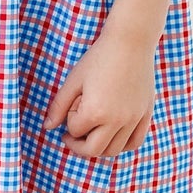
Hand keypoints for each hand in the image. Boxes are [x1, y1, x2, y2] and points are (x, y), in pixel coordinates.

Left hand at [44, 31, 155, 159]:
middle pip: (93, 150)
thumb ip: (59, 106)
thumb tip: (47, 127)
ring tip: (92, 135)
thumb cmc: (99, 58)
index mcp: (95, 111)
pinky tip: (112, 137)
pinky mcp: (145, 115)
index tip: (71, 106)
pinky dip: (122, 146)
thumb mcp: (73, 80)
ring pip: (114, 150)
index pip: (75, 131)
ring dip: (99, 148)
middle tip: (72, 135)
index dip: (68, 121)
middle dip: (78, 146)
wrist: (131, 42)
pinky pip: (135, 142)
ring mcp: (133, 119)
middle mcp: (116, 120)